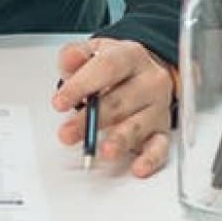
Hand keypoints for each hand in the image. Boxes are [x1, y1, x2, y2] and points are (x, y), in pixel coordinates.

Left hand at [53, 39, 173, 177]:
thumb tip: (70, 59)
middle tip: (67, 134)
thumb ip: (76, 55)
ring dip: (120, 139)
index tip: (59, 102)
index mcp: (131, 56)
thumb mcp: (93, 52)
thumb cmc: (114, 65)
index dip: (82, 85)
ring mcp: (158, 106)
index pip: (107, 68)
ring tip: (104, 150)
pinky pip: (160, 147)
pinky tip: (138, 168)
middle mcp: (150, 80)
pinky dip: (150, 159)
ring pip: (138, 125)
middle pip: (120, 101)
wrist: (142, 72)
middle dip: (91, 120)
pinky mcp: (162, 130)